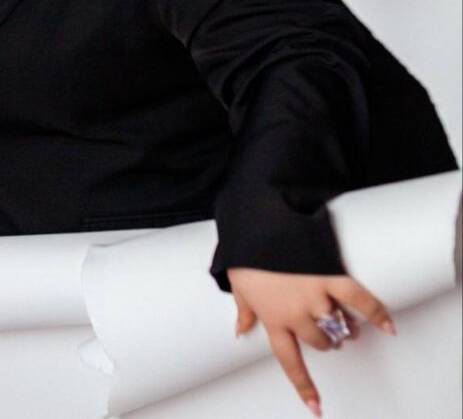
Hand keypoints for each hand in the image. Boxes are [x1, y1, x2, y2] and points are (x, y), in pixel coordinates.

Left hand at [227, 267, 396, 415]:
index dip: (304, 386)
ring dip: (346, 328)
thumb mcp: (238, 285)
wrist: (255, 224)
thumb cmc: (245, 253)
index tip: (316, 408)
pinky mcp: (329, 277)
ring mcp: (314, 298)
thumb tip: (239, 330)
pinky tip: (387, 325)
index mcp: (273, 318)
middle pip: (320, 341)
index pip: (290, 361)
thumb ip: (244, 311)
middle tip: (330, 334)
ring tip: (348, 326)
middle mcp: (295, 314)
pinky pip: (358, 300)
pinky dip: (375, 313)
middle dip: (327, 340)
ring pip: (338, 325)